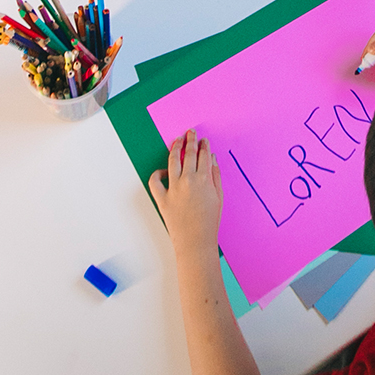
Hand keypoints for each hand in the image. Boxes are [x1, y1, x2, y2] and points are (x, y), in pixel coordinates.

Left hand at [149, 129, 222, 260]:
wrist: (196, 241)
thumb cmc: (210, 221)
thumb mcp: (218, 196)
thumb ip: (215, 175)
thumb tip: (212, 159)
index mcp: (204, 179)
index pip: (203, 155)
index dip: (204, 145)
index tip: (203, 140)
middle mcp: (188, 180)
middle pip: (188, 153)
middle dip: (190, 140)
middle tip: (190, 132)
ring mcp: (173, 188)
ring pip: (172, 161)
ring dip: (175, 148)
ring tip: (176, 141)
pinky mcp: (162, 198)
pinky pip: (155, 181)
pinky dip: (157, 174)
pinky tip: (163, 171)